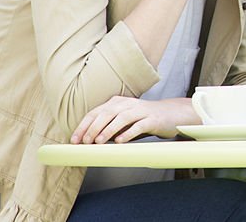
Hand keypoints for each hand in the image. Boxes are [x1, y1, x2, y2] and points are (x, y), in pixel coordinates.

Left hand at [71, 96, 196, 143]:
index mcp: (118, 102)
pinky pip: (139, 125)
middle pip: (107, 113)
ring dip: (108, 130)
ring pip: (122, 118)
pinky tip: (120, 141)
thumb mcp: (124, 121)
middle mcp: (128, 104)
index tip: (74, 140)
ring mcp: (141, 110)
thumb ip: (108, 128)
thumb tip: (88, 142)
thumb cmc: (144, 120)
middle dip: (93, 128)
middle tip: (84, 142)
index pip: (96, 112)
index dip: (84, 126)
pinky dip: (128, 133)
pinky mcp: (153, 119)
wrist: (171, 115)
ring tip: (98, 142)